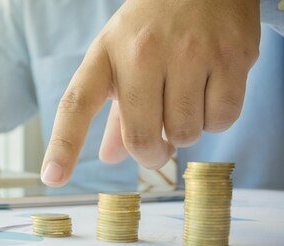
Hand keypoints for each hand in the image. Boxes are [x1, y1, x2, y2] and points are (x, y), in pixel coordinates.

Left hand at [41, 0, 260, 185]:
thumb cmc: (154, 28)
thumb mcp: (120, 58)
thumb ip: (115, 113)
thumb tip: (110, 158)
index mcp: (105, 54)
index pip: (76, 104)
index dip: (63, 146)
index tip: (52, 178)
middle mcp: (142, 52)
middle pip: (140, 137)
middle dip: (150, 153)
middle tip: (157, 146)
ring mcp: (188, 52)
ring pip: (185, 133)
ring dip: (185, 132)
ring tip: (185, 101)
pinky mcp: (230, 55)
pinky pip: (221, 120)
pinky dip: (216, 119)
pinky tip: (210, 92)